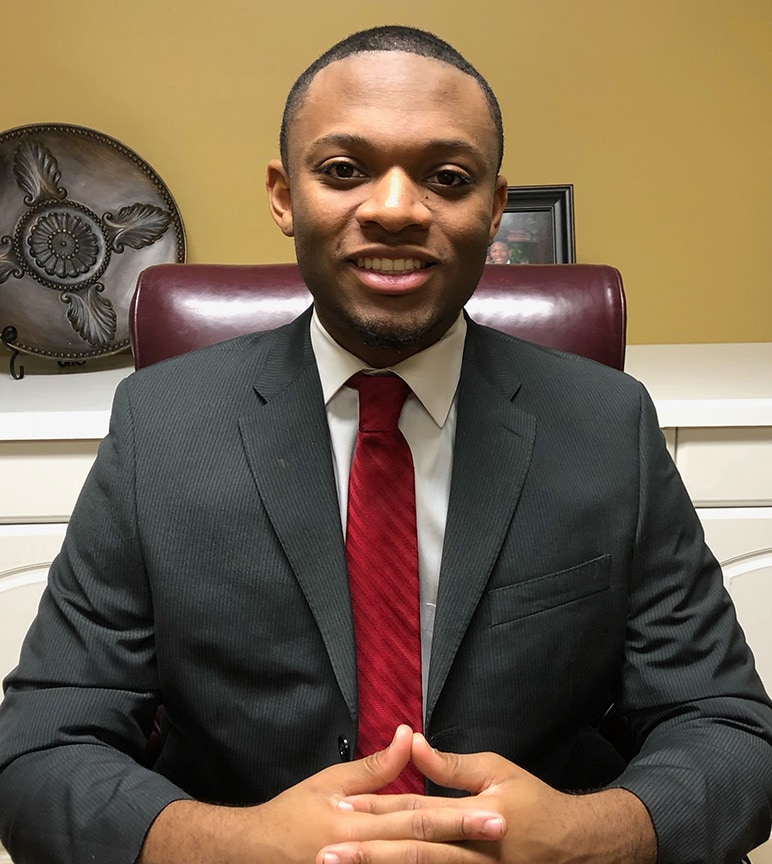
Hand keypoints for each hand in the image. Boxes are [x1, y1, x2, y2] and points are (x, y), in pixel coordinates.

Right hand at [139, 726, 505, 863]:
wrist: (253, 854)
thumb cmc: (292, 816)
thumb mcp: (328, 784)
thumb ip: (372, 767)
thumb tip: (407, 733)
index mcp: (355, 819)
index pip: (415, 813)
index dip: (455, 813)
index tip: (494, 812)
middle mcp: (359, 849)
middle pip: (419, 845)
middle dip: (463, 841)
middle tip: (502, 835)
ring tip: (487, 862)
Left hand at [319, 733, 654, 863]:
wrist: (573, 848)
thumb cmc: (532, 803)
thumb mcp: (496, 772)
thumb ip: (450, 765)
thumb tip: (409, 741)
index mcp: (472, 817)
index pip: (414, 810)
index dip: (375, 809)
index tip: (338, 809)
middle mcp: (470, 852)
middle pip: (410, 853)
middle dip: (365, 854)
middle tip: (325, 854)